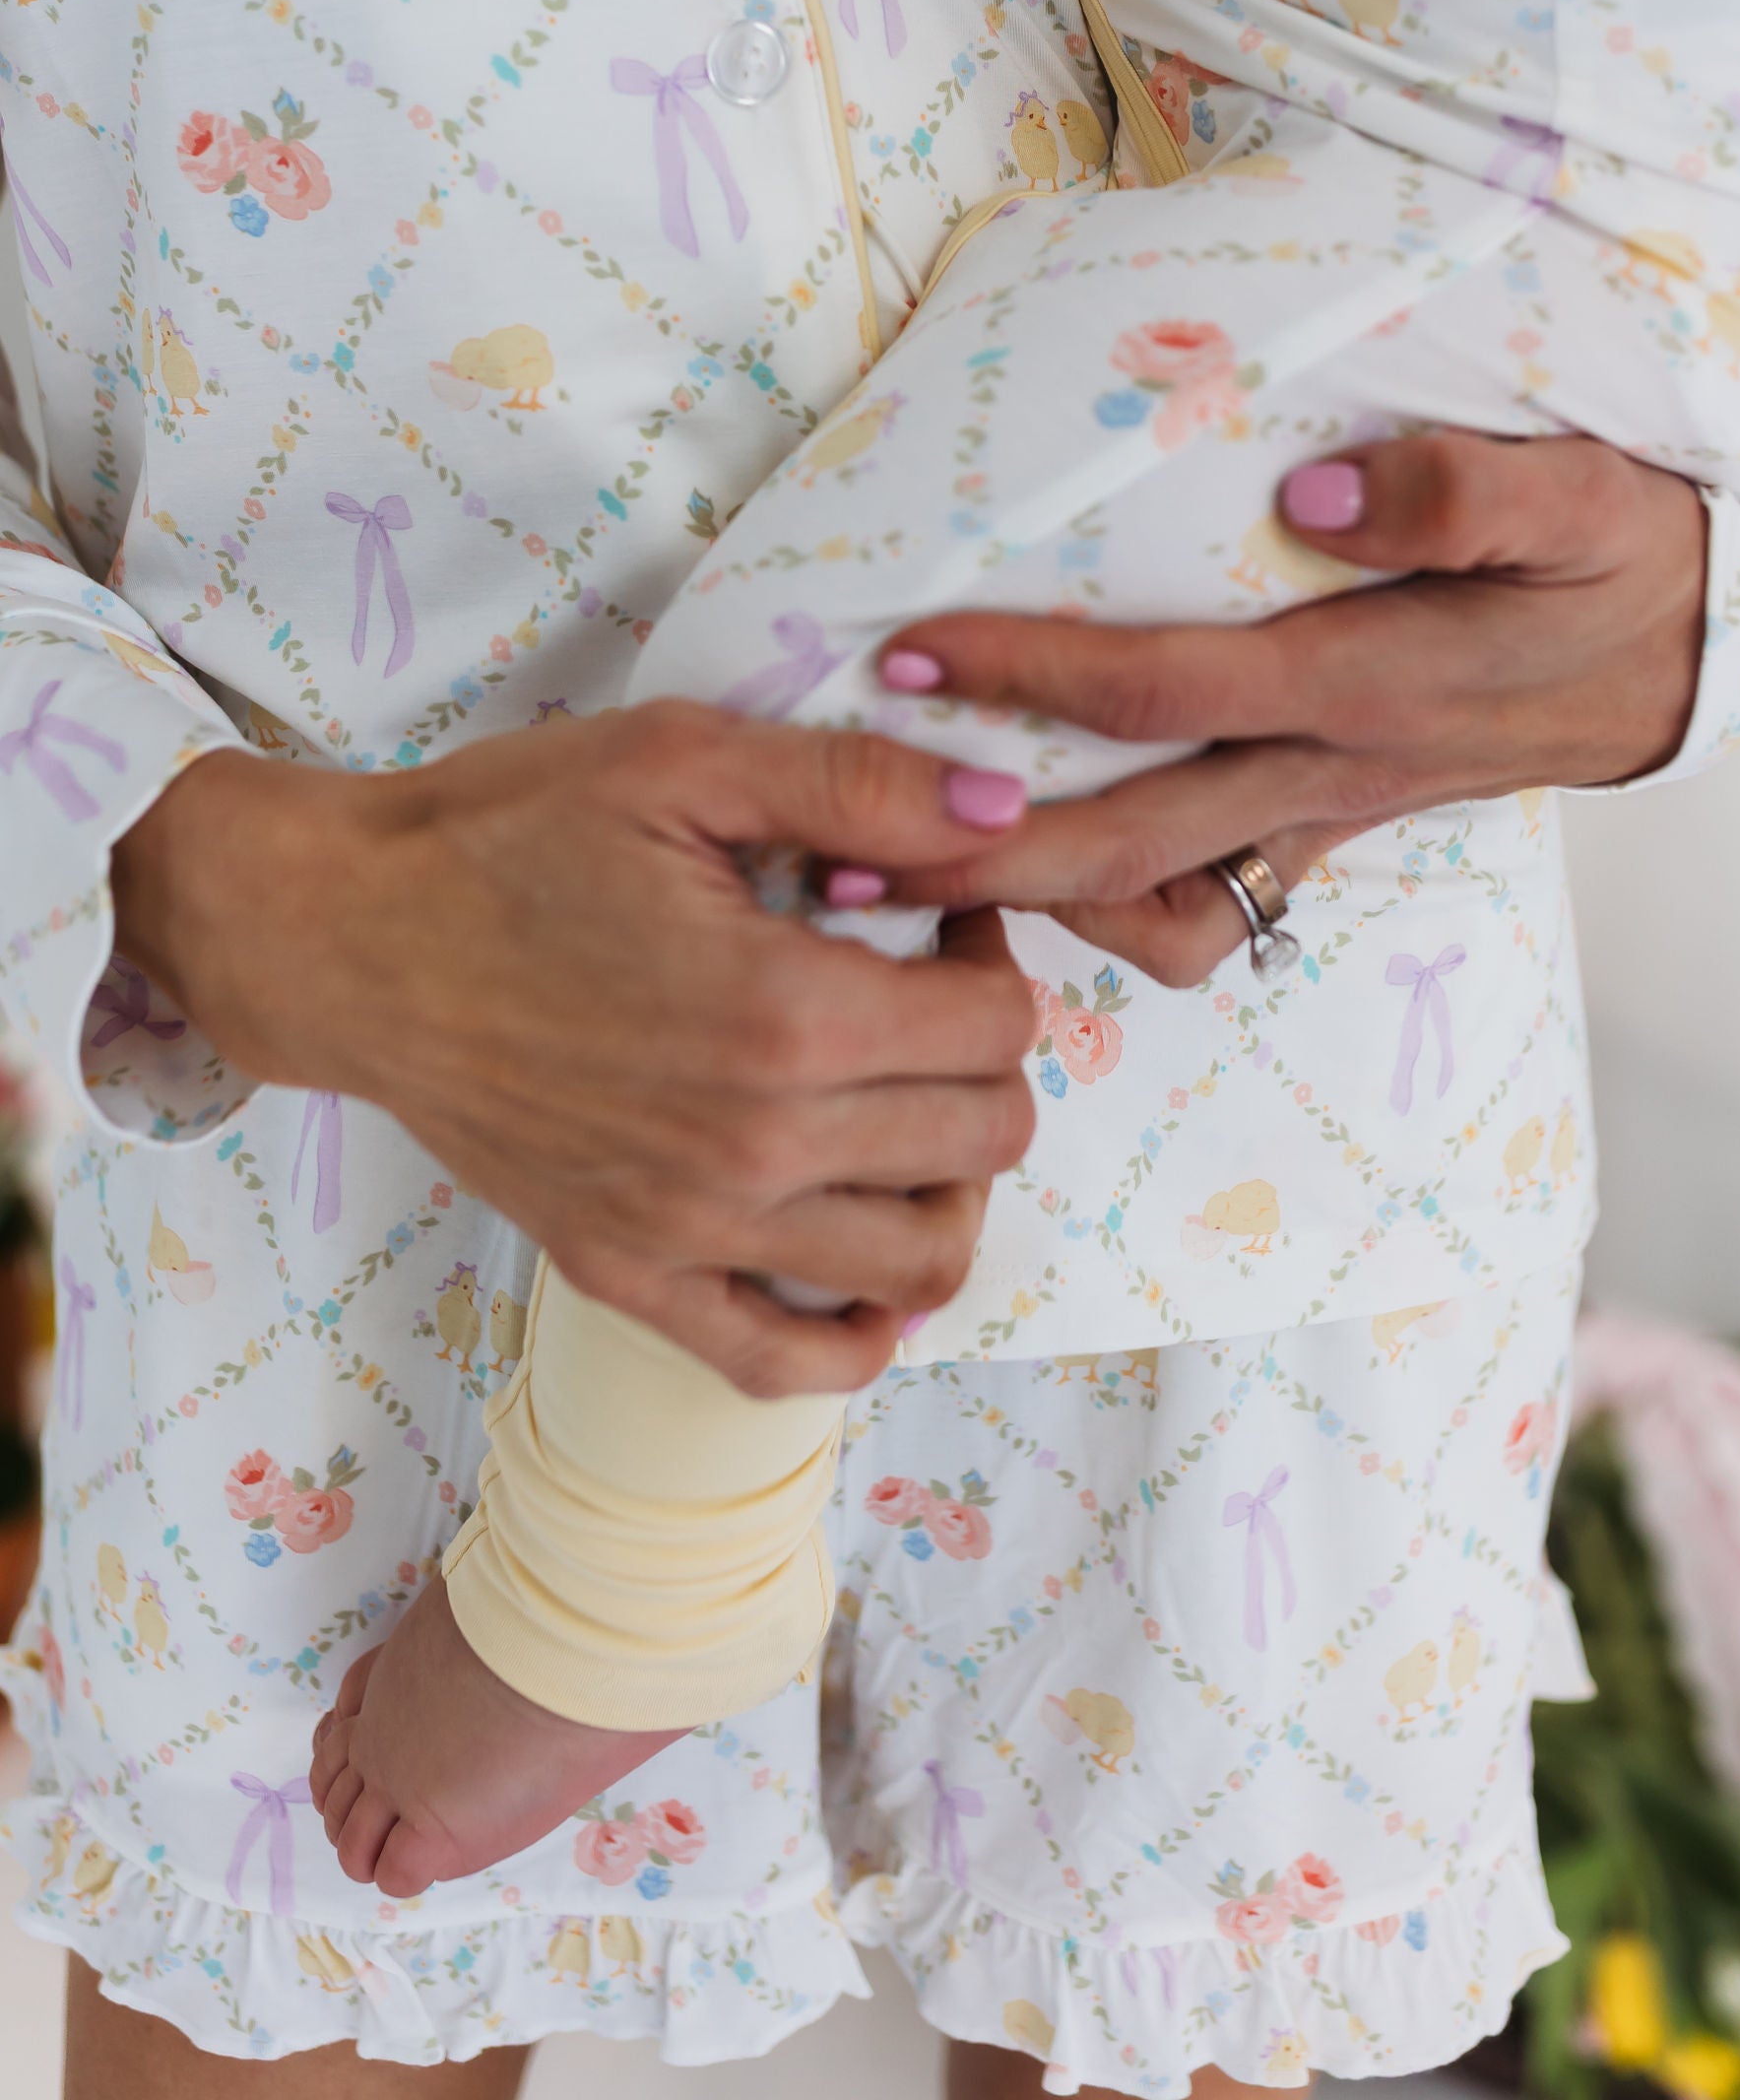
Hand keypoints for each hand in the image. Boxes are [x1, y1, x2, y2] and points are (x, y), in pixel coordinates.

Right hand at [111, 708, 1037, 1391]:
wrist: (349, 938)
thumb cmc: (508, 836)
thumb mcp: (684, 761)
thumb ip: (860, 784)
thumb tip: (1007, 804)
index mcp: (785, 1015)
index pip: (1001, 1027)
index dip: (992, 954)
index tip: (939, 914)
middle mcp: (753, 1147)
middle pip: (983, 1139)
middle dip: (984, 1056)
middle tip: (919, 989)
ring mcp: (690, 1232)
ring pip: (921, 1261)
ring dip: (946, 1181)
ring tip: (895, 1099)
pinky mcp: (627, 1277)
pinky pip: (786, 1363)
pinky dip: (854, 1327)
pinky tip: (851, 1238)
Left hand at [869, 432, 1709, 983]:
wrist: (1687, 656)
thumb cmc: (1618, 558)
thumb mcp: (1577, 496)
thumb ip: (1460, 490)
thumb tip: (1314, 495)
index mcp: (1366, 684)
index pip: (1162, 688)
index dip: (1030, 676)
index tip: (907, 650)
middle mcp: (1326, 769)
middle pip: (1121, 840)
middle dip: (971, 858)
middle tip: (829, 859)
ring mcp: (1321, 814)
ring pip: (1151, 892)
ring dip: (1020, 902)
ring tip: (889, 885)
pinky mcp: (1323, 825)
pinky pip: (1201, 899)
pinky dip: (1108, 909)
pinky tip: (1024, 878)